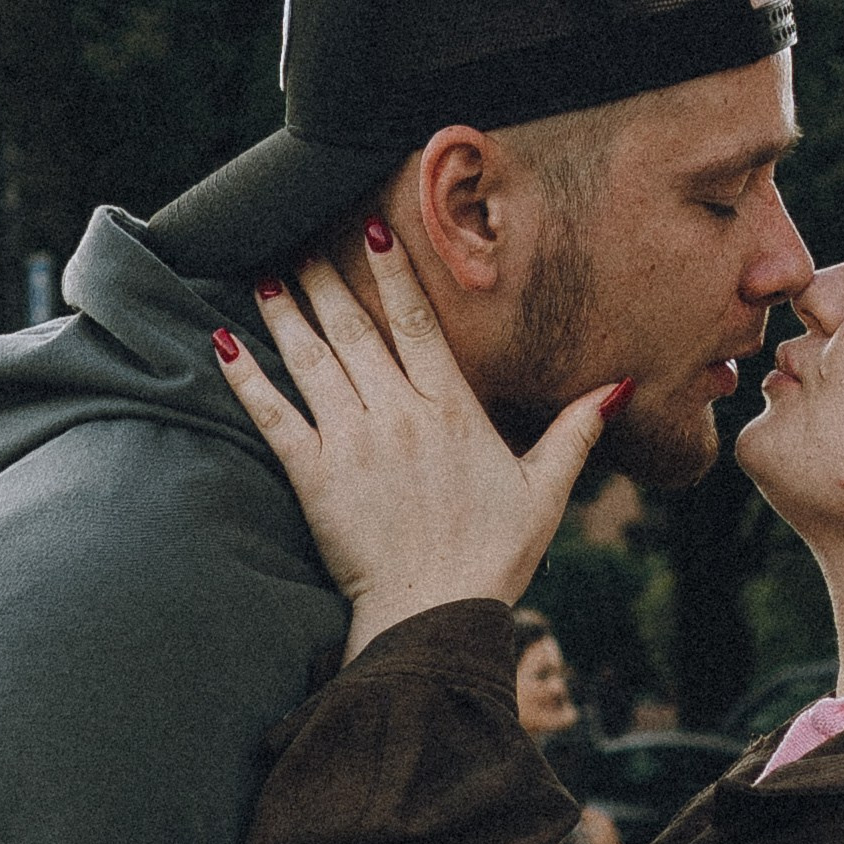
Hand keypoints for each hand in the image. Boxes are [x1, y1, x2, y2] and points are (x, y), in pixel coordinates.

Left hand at [214, 229, 623, 658]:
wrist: (435, 614)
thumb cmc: (492, 557)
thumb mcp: (546, 491)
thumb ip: (575, 432)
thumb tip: (618, 386)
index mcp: (452, 411)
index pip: (417, 323)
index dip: (393, 273)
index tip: (372, 230)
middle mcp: (399, 415)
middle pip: (356, 329)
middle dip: (327, 279)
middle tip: (301, 238)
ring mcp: (353, 443)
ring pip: (313, 360)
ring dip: (286, 313)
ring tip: (263, 275)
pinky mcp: (315, 477)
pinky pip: (274, 417)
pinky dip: (248, 378)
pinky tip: (225, 343)